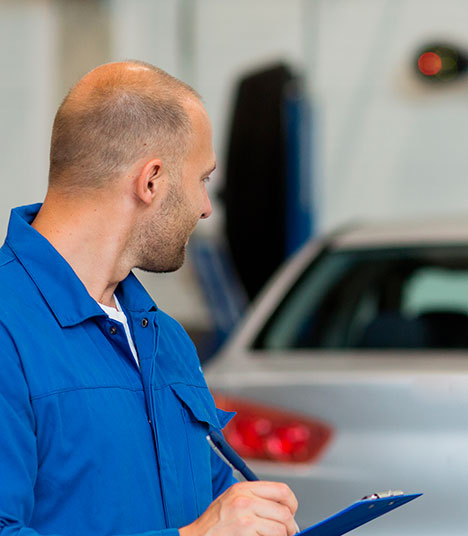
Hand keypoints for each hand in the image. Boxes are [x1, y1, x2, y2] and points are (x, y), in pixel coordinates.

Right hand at [179, 481, 298, 535]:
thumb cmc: (213, 525)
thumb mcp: (232, 502)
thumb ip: (255, 500)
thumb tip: (283, 509)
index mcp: (243, 489)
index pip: (281, 490)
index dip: (291, 504)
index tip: (290, 513)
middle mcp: (244, 500)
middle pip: (285, 512)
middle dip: (289, 527)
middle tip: (285, 533)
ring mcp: (245, 518)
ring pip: (281, 529)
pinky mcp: (245, 533)